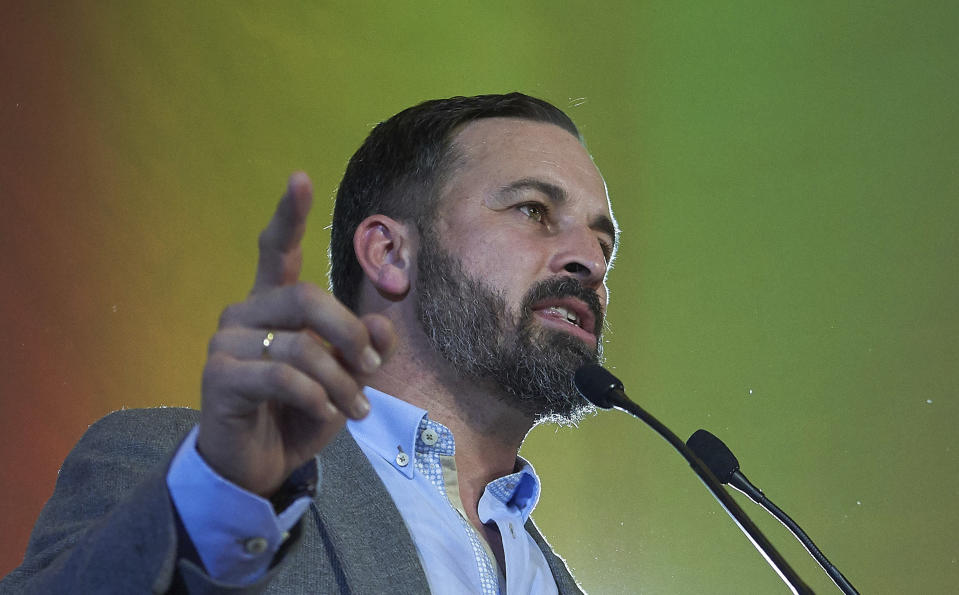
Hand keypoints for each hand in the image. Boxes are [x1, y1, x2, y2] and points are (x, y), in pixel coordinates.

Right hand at [196, 172, 394, 496]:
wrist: (257, 466)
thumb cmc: (298, 414)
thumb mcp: (344, 380)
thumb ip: (363, 349)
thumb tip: (383, 324)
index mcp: (271, 305)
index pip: (275, 251)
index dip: (288, 216)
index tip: (300, 178)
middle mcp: (244, 312)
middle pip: (307, 298)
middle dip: (349, 333)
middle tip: (372, 367)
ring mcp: (226, 342)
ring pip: (300, 345)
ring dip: (340, 382)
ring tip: (356, 410)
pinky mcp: (219, 376)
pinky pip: (282, 376)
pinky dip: (315, 397)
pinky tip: (325, 414)